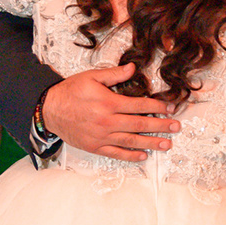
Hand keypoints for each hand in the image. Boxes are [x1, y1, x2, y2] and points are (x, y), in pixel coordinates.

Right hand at [40, 64, 180, 161]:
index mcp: (109, 103)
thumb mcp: (92, 77)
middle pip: (140, 124)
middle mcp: (107, 121)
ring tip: (167, 144)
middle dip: (160, 126)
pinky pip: (116, 153)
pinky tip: (143, 155)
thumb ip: (114, 75)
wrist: (49, 110)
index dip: (157, 107)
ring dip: (151, 143)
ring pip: (131, 141)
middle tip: (176, 127)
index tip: (169, 109)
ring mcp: (102, 136)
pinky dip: (130, 156)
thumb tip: (133, 68)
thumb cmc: (70, 92)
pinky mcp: (95, 147)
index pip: (139, 106)